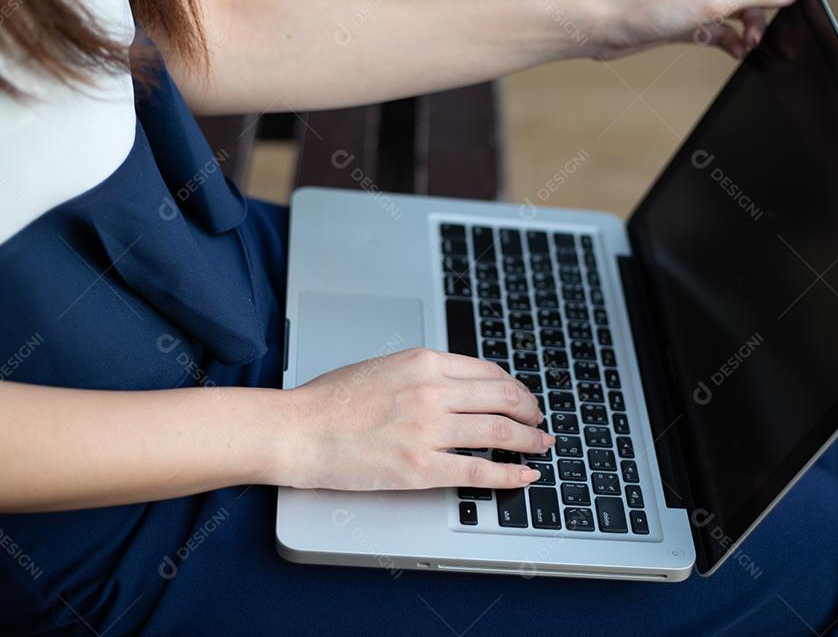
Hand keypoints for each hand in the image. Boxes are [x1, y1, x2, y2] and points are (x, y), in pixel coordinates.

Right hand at [283, 348, 551, 490]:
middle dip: (530, 411)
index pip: (488, 371)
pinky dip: (509, 474)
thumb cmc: (330, 401)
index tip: (521, 398)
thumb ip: (423, 374)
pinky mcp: (420, 467)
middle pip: (503, 398)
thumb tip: (458, 387)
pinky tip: (523, 475)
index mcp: (424, 362)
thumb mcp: (384, 367)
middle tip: (539, 422)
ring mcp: (429, 429)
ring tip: (539, 446)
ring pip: (499, 432)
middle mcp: (433, 391)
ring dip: (528, 441)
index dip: (514, 387)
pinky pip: (479, 470)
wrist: (299, 429)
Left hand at [592, 0, 829, 59]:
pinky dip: (734, 41)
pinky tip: (738, 54)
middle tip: (790, 25)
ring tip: (752, 45)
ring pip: (744, 9)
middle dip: (777, 4)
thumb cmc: (647, 6)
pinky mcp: (690, 21)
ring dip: (754, 27)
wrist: (605, 28)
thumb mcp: (709, 0)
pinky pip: (724, 30)